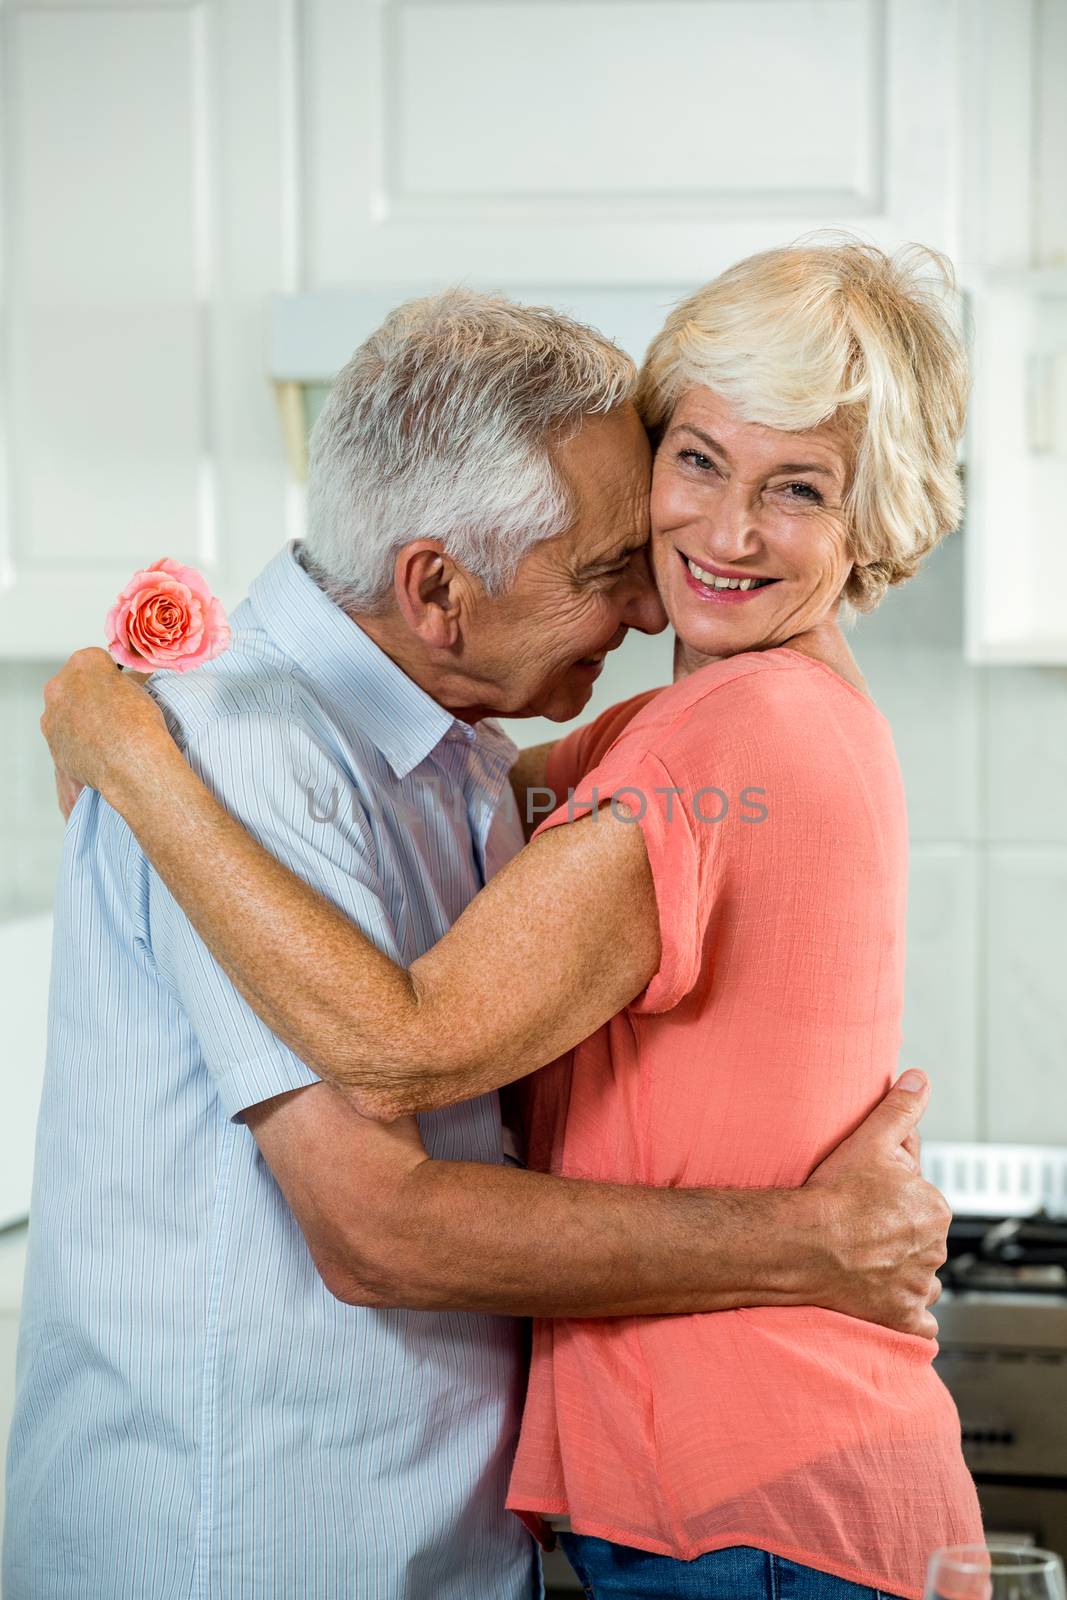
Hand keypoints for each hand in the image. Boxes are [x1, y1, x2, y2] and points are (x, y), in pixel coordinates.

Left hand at [41, 648, 169, 806]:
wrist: (131, 762)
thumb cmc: (139, 724)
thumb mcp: (140, 689)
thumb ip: (123, 681)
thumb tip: (126, 684)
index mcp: (84, 663)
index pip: (94, 662)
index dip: (109, 677)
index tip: (118, 688)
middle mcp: (60, 685)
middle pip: (74, 686)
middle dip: (89, 696)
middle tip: (113, 713)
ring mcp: (52, 715)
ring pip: (66, 713)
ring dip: (81, 719)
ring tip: (107, 735)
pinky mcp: (52, 743)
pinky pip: (65, 738)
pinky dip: (78, 742)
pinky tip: (99, 750)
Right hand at [803, 1070, 949, 1338]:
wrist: (801, 1244)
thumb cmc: (834, 1193)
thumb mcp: (871, 1139)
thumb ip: (900, 1108)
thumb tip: (920, 1080)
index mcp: (935, 1208)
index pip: (921, 1199)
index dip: (894, 1194)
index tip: (867, 1194)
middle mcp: (934, 1250)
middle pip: (920, 1238)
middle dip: (898, 1233)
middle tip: (860, 1224)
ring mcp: (916, 1287)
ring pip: (920, 1277)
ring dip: (902, 1272)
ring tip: (865, 1259)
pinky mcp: (900, 1318)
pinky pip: (917, 1323)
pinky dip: (907, 1316)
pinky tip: (886, 1303)